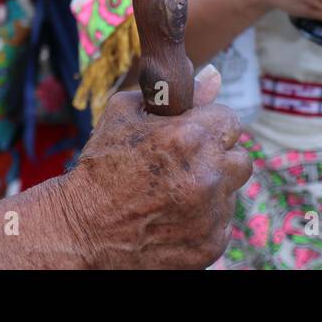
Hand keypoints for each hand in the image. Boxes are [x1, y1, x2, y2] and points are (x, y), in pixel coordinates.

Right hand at [59, 65, 251, 268]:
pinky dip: (203, 220)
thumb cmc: (101, 165)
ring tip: (173, 194)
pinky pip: (222, 224)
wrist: (82, 228)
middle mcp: (207, 175)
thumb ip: (174, 93)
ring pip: (231, 193)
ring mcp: (211, 214)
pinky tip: (173, 217)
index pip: (230, 119)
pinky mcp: (211, 245)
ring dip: (211, 190)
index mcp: (189, 137)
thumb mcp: (125, 114)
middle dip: (217, 159)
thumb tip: (213, 76)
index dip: (209, 127)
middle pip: (239, 159)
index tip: (192, 137)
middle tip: (186, 167)